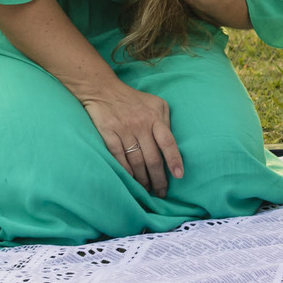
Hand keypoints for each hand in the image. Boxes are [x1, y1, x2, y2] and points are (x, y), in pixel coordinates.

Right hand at [81, 83, 183, 197]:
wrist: (103, 90)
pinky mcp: (107, 133)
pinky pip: (118, 157)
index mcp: (155, 117)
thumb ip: (165, 122)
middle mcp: (141, 124)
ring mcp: (124, 129)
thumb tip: (173, 146)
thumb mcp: (156, 104)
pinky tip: (130, 181)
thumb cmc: (134, 100)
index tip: (179, 176)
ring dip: (142, 179)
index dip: (174, 160)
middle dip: (158, 178)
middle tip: (161, 192)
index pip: (168, 142)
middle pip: (152, 157)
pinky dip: (124, 170)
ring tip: (146, 190)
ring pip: (136, 161)